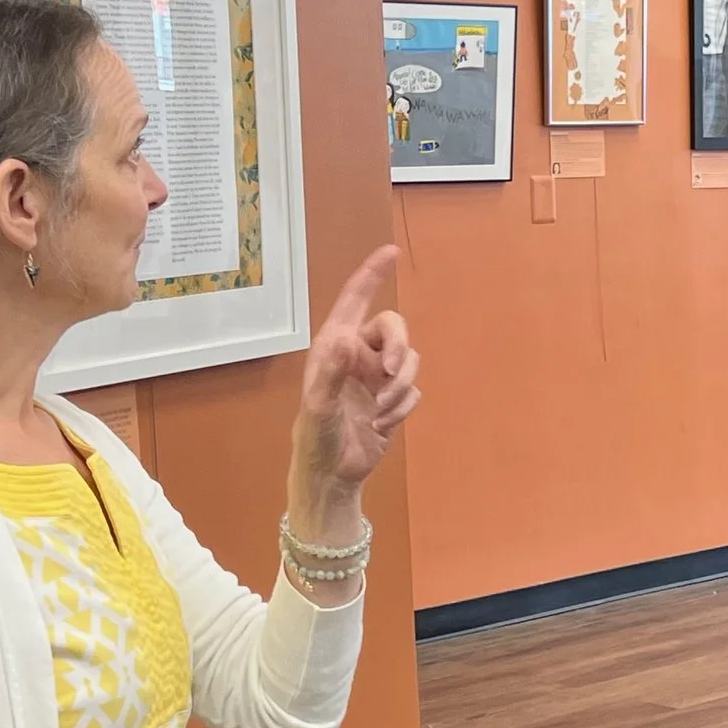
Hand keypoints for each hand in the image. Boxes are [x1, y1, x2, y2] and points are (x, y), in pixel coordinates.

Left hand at [294, 245, 417, 495]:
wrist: (332, 474)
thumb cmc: (315, 438)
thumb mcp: (319, 406)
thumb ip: (332, 372)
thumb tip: (347, 340)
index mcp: (334, 346)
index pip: (355, 300)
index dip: (372, 274)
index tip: (390, 253)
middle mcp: (358, 354)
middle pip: (393, 327)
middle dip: (399, 346)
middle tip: (392, 371)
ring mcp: (376, 377)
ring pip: (409, 359)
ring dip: (401, 384)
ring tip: (383, 409)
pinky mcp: (392, 399)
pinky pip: (412, 390)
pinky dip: (401, 406)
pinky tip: (383, 423)